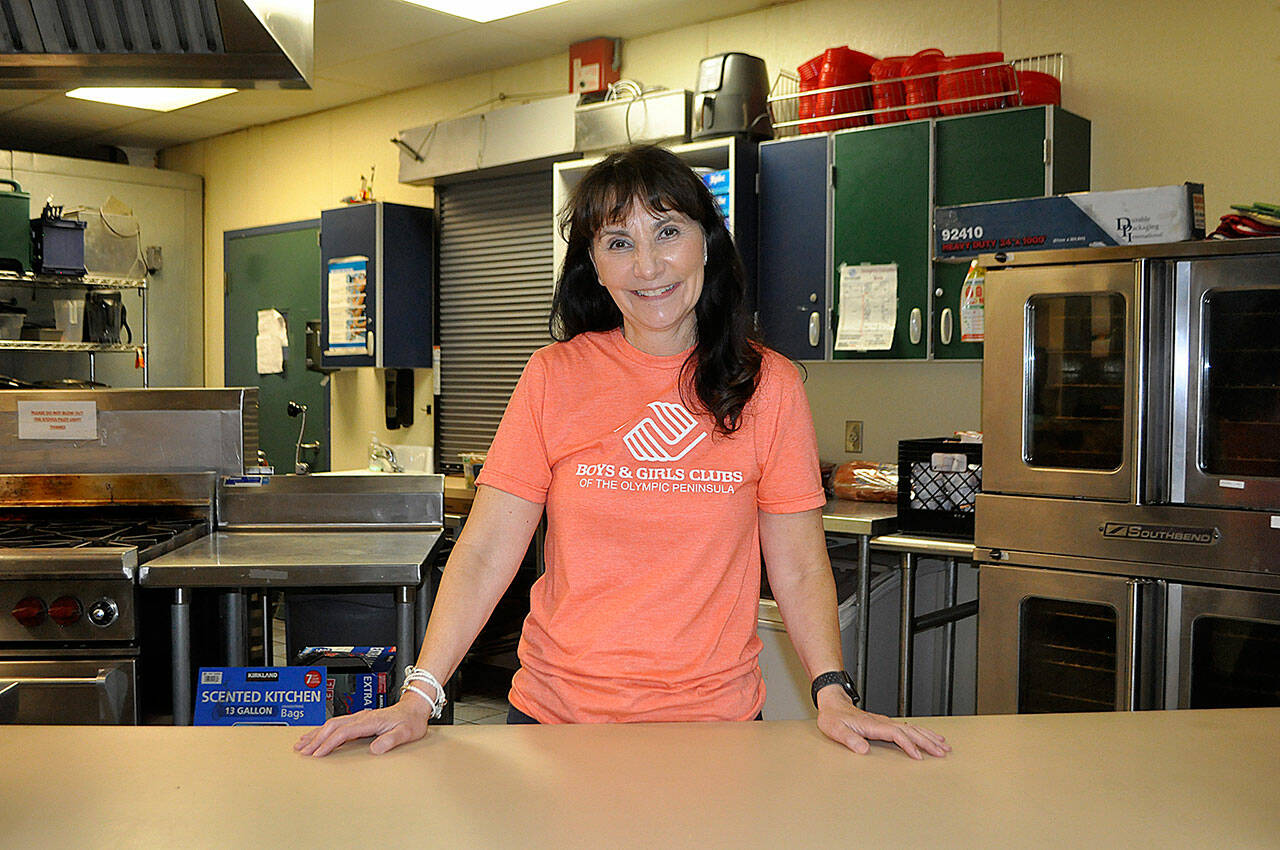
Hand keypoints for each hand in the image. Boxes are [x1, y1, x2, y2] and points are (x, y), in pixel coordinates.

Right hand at [294, 698, 429, 756]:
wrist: (415, 709)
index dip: (329, 743)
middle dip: (316, 739)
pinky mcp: (360, 719)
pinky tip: (317, 735)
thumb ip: (390, 740)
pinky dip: (323, 730)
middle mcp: (362, 717)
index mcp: (370, 721)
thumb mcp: (405, 733)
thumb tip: (375, 749)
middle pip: (333, 727)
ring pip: (332, 724)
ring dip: (316, 733)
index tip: (318, 754)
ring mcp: (360, 717)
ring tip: (301, 743)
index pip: (344, 732)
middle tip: (302, 751)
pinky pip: (337, 723)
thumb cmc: (411, 722)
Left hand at [815, 690, 949, 758]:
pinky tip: (930, 737)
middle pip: (910, 731)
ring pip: (912, 728)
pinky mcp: (886, 724)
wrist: (833, 703)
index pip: (895, 734)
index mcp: (872, 725)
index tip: (918, 757)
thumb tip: (863, 749)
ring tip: (944, 745)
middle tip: (942, 752)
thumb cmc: (833, 717)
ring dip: (928, 737)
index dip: (907, 745)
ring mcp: (885, 722)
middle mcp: (882, 722)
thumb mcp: (835, 729)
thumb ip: (849, 739)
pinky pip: (908, 728)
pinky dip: (922, 732)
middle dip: (927, 742)